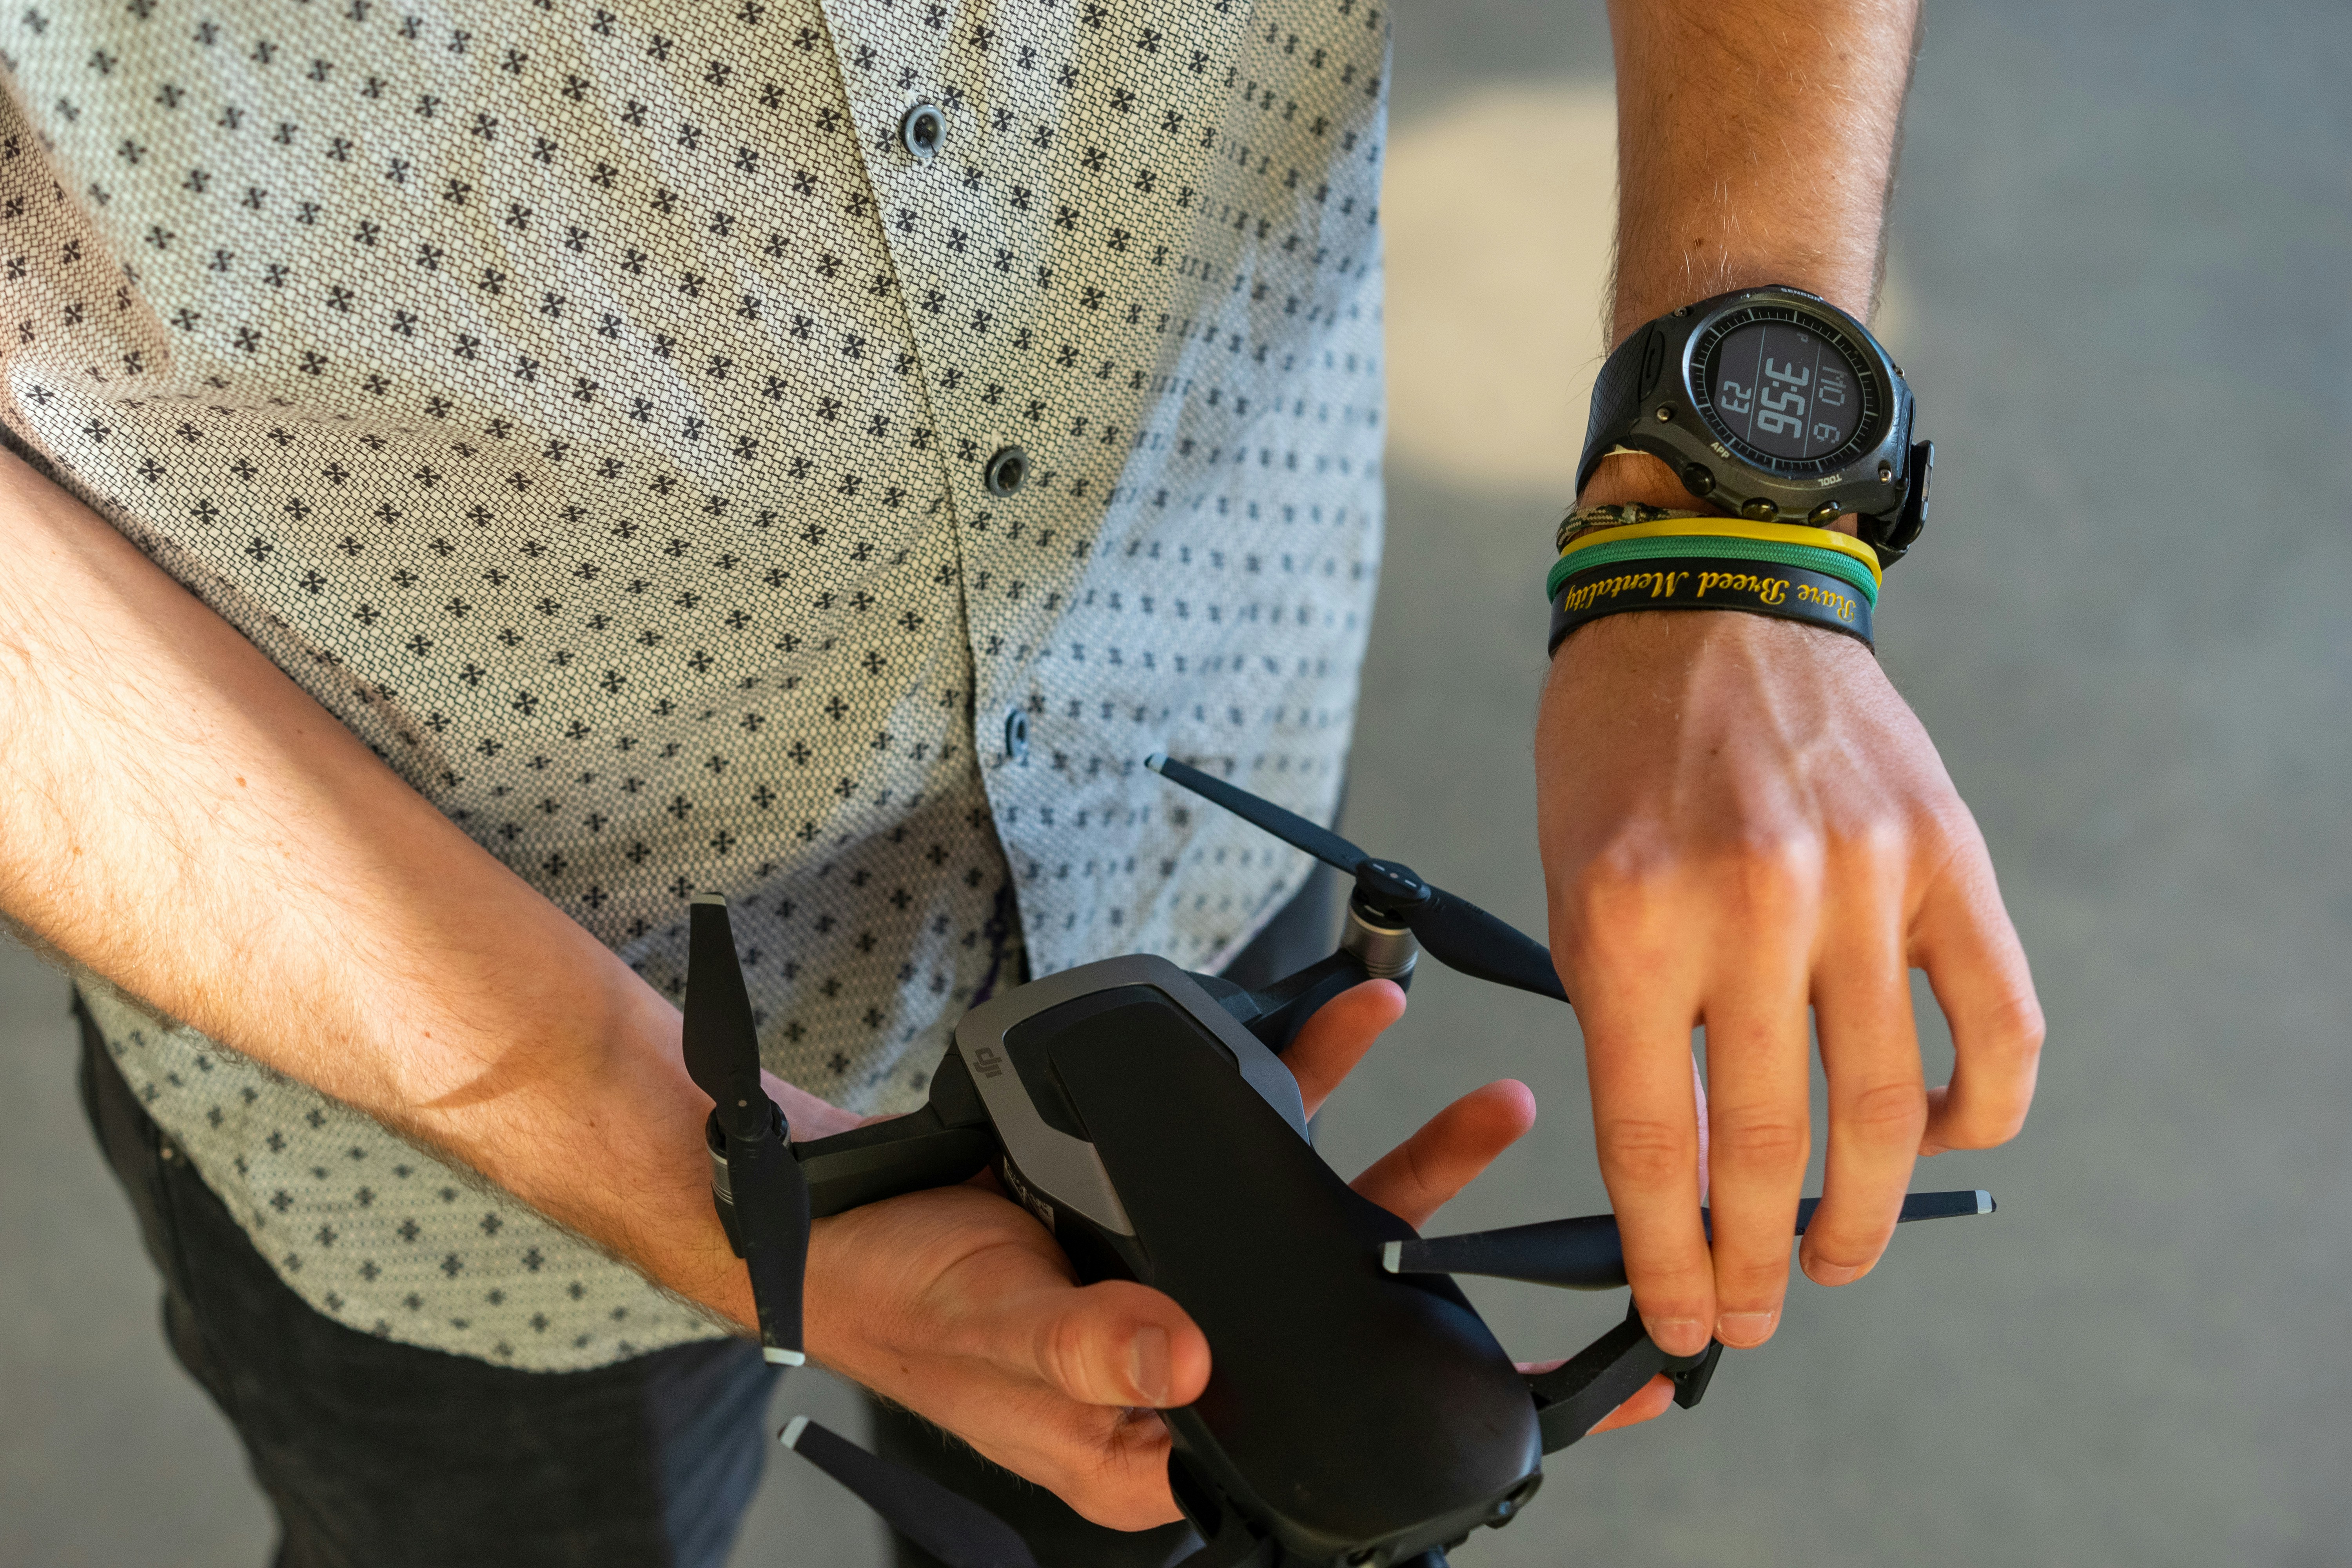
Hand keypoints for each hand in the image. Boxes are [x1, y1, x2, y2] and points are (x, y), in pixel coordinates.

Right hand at [800, 980, 1537, 1527]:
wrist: (845, 1211)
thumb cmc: (906, 1298)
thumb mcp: (993, 1329)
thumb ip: (1085, 1348)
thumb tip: (1180, 1358)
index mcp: (1163, 1439)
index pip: (1327, 1454)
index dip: (1436, 1438)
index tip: (1551, 1413)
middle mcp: (1200, 1361)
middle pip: (1356, 1329)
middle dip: (1463, 1284)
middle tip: (1576, 1250)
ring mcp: (1196, 1274)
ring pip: (1331, 1228)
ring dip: (1413, 1165)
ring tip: (1492, 1108)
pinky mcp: (1176, 1196)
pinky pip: (1264, 1143)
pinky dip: (1313, 1082)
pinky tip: (1359, 1024)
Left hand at [1536, 608, 2042, 1359]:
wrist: (1701, 605)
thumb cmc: (1616, 757)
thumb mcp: (1575, 894)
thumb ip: (1630, 1028)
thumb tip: (1690, 1171)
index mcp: (1629, 923)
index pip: (1654, 1143)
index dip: (1669, 1254)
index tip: (1680, 1318)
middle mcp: (1750, 908)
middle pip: (1773, 1146)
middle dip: (1758, 1259)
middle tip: (1752, 1316)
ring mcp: (1859, 881)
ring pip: (1888, 1107)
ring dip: (1863, 1211)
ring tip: (1835, 1261)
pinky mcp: (1942, 856)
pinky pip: (1998, 1019)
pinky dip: (1981, 1106)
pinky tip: (1942, 1142)